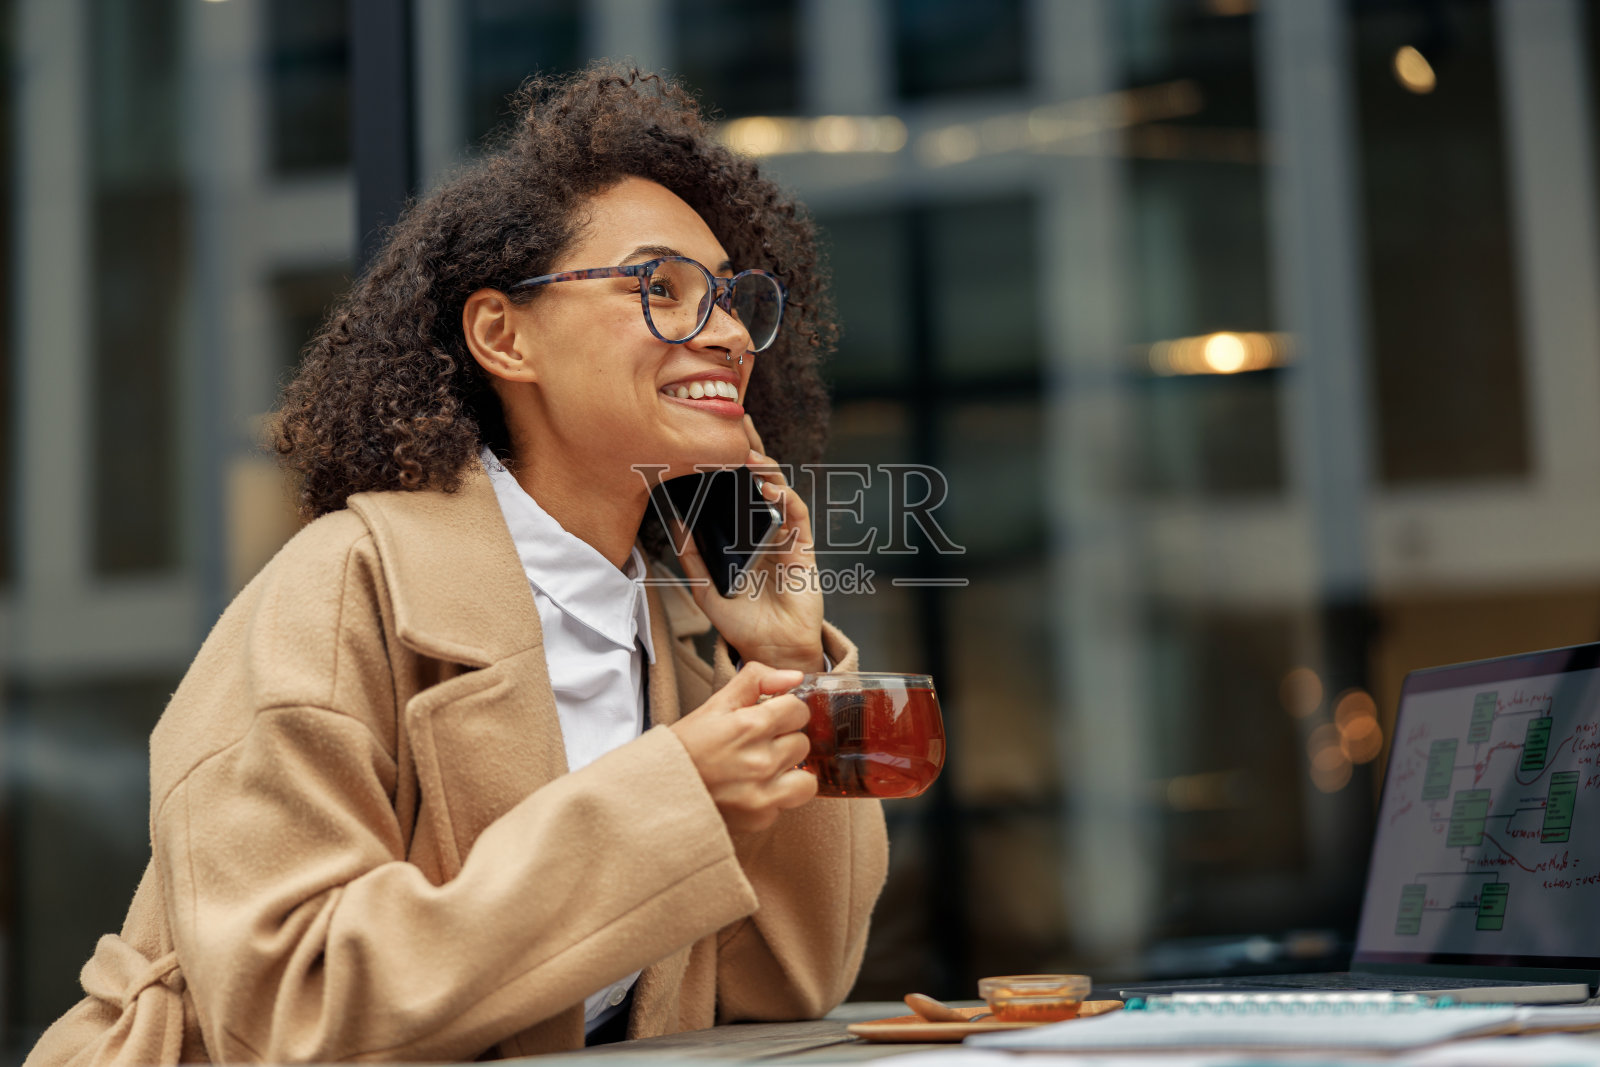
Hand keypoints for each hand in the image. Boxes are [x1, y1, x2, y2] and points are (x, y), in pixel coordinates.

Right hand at [670, 662, 818, 833]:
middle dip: (784, 741)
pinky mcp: (761, 818)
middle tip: (758, 745)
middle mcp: (761, 761)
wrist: (658, 792)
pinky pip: (787, 804)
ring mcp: (763, 794)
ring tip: (764, 770)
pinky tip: (750, 791)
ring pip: (806, 779)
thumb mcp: (714, 705)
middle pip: (803, 742)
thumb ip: (755, 681)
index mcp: (750, 726)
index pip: (799, 710)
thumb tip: (794, 677)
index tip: (771, 719)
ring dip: (789, 773)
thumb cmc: (685, 747)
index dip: (785, 712)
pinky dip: (774, 798)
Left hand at [673, 415, 825, 671]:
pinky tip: (770, 489)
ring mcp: (786, 536)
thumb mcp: (705, 588)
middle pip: (760, 479)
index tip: (714, 430)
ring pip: (780, 490)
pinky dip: (785, 498)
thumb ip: (691, 556)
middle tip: (739, 420)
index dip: (729, 459)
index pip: (737, 488)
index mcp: (742, 534)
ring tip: (749, 456)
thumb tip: (673, 522)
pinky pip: (797, 515)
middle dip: (751, 448)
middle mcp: (765, 529)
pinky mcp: (803, 549)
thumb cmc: (742, 621)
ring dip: (767, 471)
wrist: (771, 650)